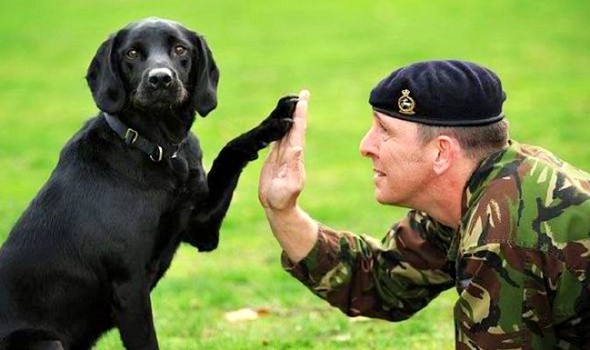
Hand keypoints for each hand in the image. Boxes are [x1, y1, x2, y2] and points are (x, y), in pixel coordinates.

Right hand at [259, 90, 309, 211]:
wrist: (278, 207)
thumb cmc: (284, 199)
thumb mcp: (290, 184)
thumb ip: (293, 166)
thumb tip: (297, 148)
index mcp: (294, 155)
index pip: (298, 130)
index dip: (300, 115)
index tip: (303, 100)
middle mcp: (290, 152)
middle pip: (294, 126)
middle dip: (298, 110)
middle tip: (303, 93)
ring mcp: (283, 155)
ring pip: (286, 131)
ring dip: (290, 117)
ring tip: (293, 103)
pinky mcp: (275, 159)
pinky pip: (278, 139)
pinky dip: (280, 128)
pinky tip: (281, 123)